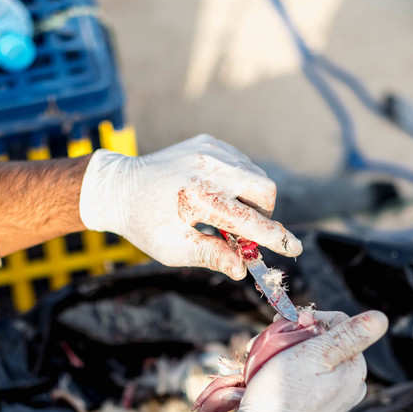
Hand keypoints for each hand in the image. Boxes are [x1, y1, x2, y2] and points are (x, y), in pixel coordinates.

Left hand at [78, 134, 301, 278]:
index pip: (250, 221)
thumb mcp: (173, 249)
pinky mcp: (208, 142)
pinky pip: (241, 163)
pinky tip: (213, 192)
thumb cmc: (146, 224)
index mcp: (197, 198)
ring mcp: (210, 150)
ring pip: (256, 175)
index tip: (294, 249)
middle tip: (243, 229)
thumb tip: (242, 269)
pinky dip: (237, 181)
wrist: (119, 187)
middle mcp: (207, 168)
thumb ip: (211, 256)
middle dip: (263, 213)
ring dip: (250, 198)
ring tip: (221, 211)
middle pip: (264, 190)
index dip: (276, 238)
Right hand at [213, 310, 387, 411]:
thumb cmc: (281, 397)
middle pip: (326, 339)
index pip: (340, 324)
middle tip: (270, 337)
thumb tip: (382, 317)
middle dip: (296, 333)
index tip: (285, 321)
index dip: (311, 317)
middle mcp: (350, 384)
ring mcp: (334, 397)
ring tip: (262, 352)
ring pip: (313, 355)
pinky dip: (287, 365)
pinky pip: (306, 374)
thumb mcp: (313, 356)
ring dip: (287, 347)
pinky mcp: (317, 406)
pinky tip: (269, 368)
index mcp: (355, 371)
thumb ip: (349, 336)